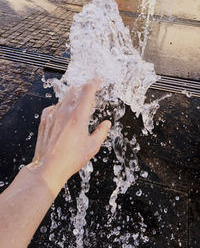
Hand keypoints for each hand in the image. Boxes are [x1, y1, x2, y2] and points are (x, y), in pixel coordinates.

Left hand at [27, 78, 110, 194]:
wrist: (48, 167)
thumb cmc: (70, 159)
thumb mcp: (92, 147)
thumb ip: (101, 132)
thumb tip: (106, 124)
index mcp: (78, 116)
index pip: (88, 91)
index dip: (94, 82)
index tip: (98, 80)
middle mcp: (64, 112)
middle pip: (75, 91)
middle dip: (83, 90)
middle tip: (89, 95)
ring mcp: (52, 115)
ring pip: (64, 98)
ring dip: (72, 98)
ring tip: (77, 105)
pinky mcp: (44, 120)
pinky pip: (53, 107)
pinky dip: (60, 107)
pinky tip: (62, 113)